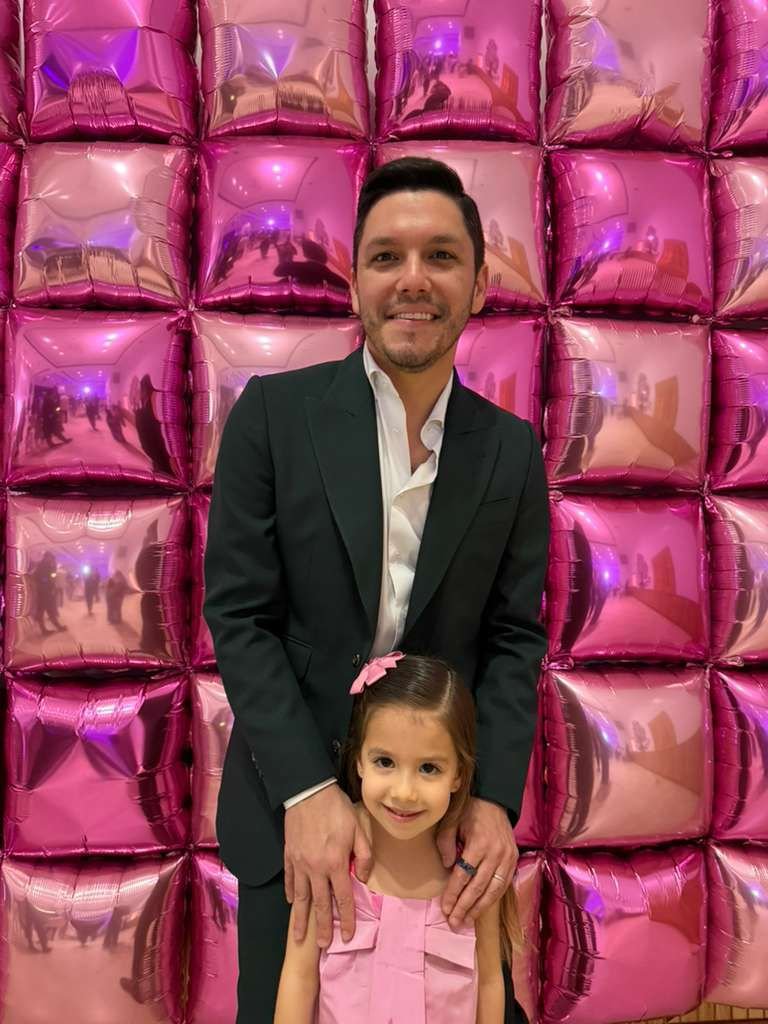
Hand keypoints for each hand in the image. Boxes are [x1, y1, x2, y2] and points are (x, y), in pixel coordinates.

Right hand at [283, 784, 372, 947]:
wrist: (308, 791)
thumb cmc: (336, 809)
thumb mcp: (359, 828)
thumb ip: (363, 855)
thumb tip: (361, 878)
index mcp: (336, 863)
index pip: (344, 898)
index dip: (347, 918)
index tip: (348, 936)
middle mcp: (316, 869)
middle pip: (321, 904)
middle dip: (323, 927)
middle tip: (323, 945)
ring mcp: (300, 864)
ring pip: (301, 898)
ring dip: (302, 919)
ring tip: (300, 937)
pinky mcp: (289, 856)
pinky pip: (290, 880)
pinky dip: (291, 893)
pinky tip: (293, 903)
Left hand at [436, 797, 517, 928]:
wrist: (495, 800)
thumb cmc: (470, 812)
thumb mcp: (452, 822)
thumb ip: (446, 843)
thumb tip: (446, 866)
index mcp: (479, 843)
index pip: (463, 875)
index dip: (453, 894)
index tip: (444, 908)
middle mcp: (496, 854)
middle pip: (478, 887)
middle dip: (464, 907)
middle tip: (453, 922)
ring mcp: (507, 858)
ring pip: (493, 890)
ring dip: (479, 908)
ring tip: (466, 920)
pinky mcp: (514, 860)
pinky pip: (503, 885)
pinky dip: (492, 899)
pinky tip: (482, 908)